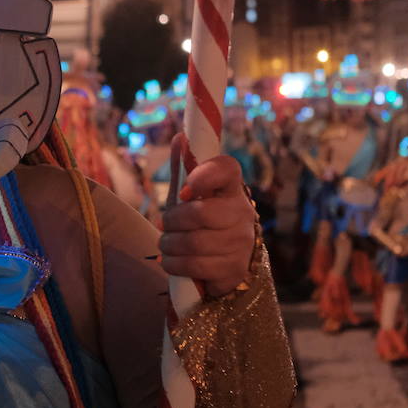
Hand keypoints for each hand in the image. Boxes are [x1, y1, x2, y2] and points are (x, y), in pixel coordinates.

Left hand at [159, 156, 256, 296]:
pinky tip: (172, 260)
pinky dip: (173, 264)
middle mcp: (242, 214)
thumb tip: (179, 137)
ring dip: (169, 244)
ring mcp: (240, 243)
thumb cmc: (206, 223)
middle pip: (200, 213)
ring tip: (166, 244)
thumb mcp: (193, 196)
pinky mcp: (233, 269)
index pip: (227, 169)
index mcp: (233, 189)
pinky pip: (193, 265)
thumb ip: (185, 169)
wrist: (229, 265)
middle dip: (172, 221)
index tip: (185, 190)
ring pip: (193, 242)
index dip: (204, 175)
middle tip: (165, 225)